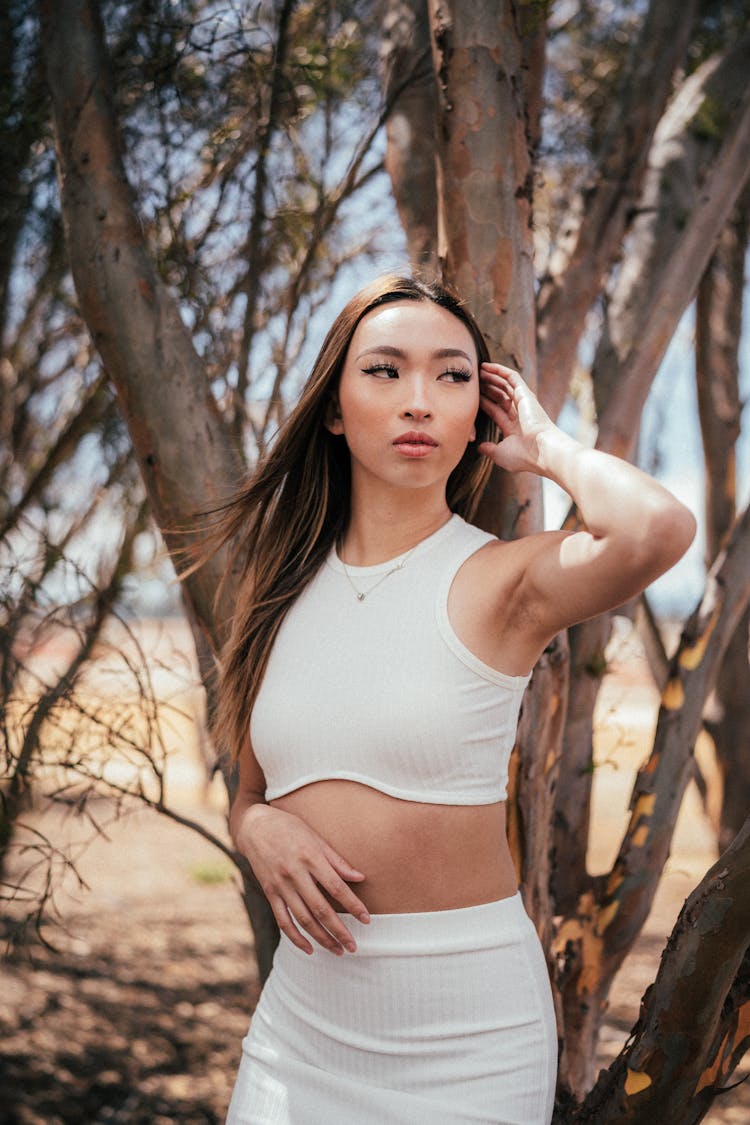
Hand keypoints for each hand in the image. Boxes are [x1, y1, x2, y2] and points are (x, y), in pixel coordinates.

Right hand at [236, 804, 369, 954]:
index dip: (354, 905)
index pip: (336, 887)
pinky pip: (283, 921)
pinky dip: (295, 938)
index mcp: (310, 857)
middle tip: (353, 946)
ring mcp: (280, 885)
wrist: (255, 826)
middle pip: (320, 908)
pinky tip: (309, 949)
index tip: (367, 920)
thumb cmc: (290, 828)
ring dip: (321, 938)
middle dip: (339, 930)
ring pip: (303, 919)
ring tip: (337, 950)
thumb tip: (359, 878)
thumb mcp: (315, 837)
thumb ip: (337, 860)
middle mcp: (295, 873)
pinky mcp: (269, 893)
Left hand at [478, 363, 556, 474]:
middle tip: (473, 381)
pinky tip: (488, 366)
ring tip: (477, 370)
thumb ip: (489, 449)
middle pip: (500, 396)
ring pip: (505, 385)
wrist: (541, 450)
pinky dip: (500, 370)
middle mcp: (519, 414)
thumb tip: (479, 447)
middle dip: (487, 388)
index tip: (471, 397)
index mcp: (514, 428)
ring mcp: (523, 403)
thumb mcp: (500, 454)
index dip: (484, 403)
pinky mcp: (526, 394)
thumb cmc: (523, 456)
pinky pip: (512, 377)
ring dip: (492, 377)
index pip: (496, 411)